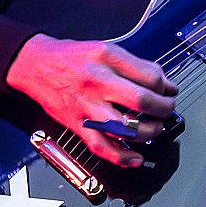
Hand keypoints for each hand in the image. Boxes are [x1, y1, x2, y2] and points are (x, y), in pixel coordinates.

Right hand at [6, 35, 177, 166]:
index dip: (166, 86)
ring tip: (156, 127)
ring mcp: (87, 106)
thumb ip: (133, 64)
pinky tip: (136, 157)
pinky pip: (101, 147)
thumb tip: (161, 81)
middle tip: (167, 108)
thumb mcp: (105, 48)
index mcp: (107, 58)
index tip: (171, 90)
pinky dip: (121, 156)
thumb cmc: (71, 56)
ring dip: (148, 131)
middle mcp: (97, 82)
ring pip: (125, 127)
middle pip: (141, 100)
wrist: (35, 65)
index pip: (149, 76)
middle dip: (163, 108)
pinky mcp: (77, 124)